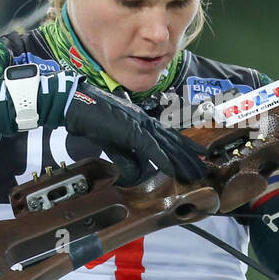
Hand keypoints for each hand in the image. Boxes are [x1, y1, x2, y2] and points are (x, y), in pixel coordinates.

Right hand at [62, 83, 206, 185]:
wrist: (75, 104)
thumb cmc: (90, 119)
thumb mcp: (112, 144)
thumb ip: (126, 158)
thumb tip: (138, 175)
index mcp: (141, 122)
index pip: (168, 136)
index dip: (185, 146)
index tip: (198, 155)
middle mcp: (144, 121)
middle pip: (173, 141)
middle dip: (189, 156)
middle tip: (203, 168)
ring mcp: (139, 124)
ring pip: (167, 144)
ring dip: (182, 160)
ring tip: (195, 170)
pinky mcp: (130, 130)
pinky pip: (150, 147)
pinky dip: (163, 158)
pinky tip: (172, 168)